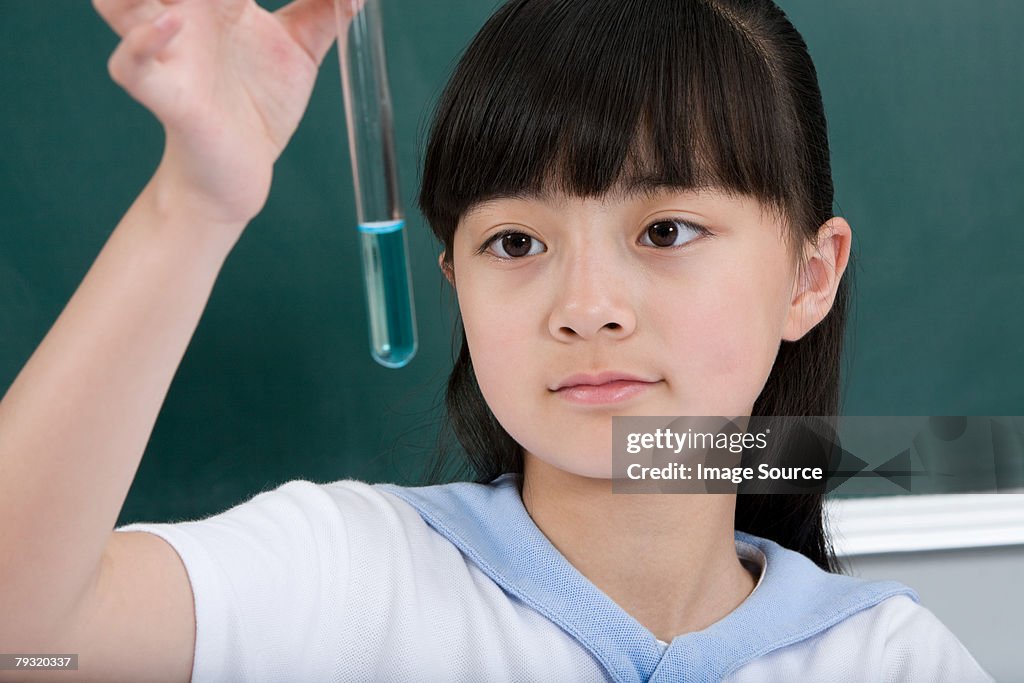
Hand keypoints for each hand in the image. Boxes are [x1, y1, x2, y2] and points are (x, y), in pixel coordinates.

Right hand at [95, 0, 361, 224]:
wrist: (240, 169)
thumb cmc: (260, 102)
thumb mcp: (299, 50)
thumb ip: (325, 12)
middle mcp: (183, 15)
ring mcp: (170, 52)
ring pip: (120, 5)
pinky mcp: (166, 95)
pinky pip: (132, 66)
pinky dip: (141, 42)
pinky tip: (170, 25)